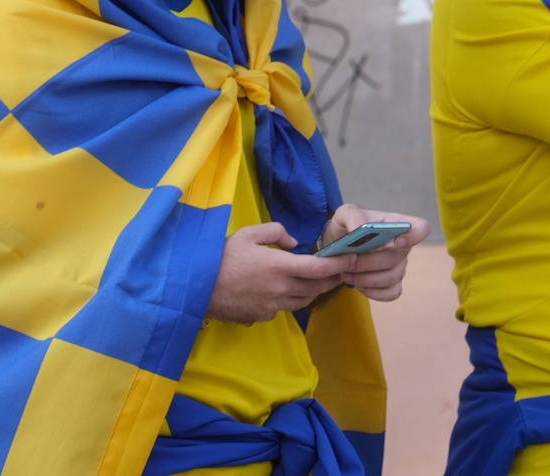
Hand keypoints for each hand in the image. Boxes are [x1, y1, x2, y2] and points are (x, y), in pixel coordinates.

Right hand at [206, 222, 353, 323]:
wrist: (197, 287)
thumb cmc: (222, 256)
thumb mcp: (249, 234)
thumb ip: (276, 233)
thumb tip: (293, 243)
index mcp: (279, 266)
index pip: (319, 268)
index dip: (339, 265)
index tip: (352, 259)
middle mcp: (281, 289)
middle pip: (317, 287)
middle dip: (333, 278)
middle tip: (343, 270)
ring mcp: (273, 305)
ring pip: (304, 300)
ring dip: (315, 289)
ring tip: (321, 279)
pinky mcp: (263, 316)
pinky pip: (286, 307)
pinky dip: (293, 298)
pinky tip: (289, 289)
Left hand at [320, 204, 430, 301]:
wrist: (338, 248)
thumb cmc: (346, 227)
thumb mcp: (344, 214)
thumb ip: (353, 216)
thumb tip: (360, 229)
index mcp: (396, 224)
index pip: (420, 228)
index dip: (414, 236)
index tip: (396, 242)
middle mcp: (402, 246)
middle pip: (397, 258)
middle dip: (368, 262)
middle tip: (347, 262)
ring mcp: (399, 266)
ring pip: (391, 277)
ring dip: (365, 278)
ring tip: (346, 272)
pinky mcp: (393, 284)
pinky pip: (391, 293)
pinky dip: (372, 291)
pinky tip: (357, 284)